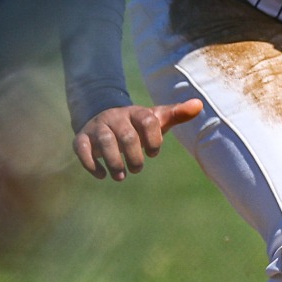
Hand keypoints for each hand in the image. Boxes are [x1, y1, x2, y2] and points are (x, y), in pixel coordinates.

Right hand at [73, 100, 203, 180]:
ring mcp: (97, 126)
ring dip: (115, 162)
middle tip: (138, 169)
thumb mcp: (156, 119)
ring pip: (105, 142)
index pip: (148, 121)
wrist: (104, 119)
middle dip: (135, 157)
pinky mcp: (82, 137)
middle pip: (127, 136)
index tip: (154, 153)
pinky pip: (82, 149)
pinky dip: (91, 164)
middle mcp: (115, 117)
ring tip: (121, 176)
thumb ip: (177, 113)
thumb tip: (199, 104)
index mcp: (135, 112)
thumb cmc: (136, 124)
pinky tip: (102, 175)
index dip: (154, 139)